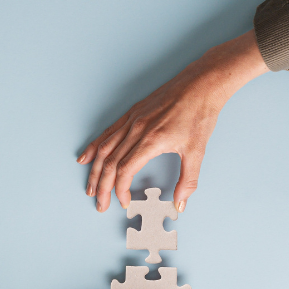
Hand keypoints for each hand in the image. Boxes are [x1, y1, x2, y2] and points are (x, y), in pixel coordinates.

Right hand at [78, 29, 268, 212]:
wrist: (202, 84)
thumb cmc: (200, 114)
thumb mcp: (197, 151)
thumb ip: (187, 180)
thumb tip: (181, 203)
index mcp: (151, 140)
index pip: (125, 170)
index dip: (121, 190)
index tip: (124, 202)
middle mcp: (136, 129)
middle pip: (110, 163)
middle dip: (103, 187)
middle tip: (100, 205)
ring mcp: (132, 120)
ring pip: (105, 148)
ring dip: (95, 171)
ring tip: (90, 188)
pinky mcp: (132, 113)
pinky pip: (108, 132)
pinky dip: (95, 147)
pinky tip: (86, 158)